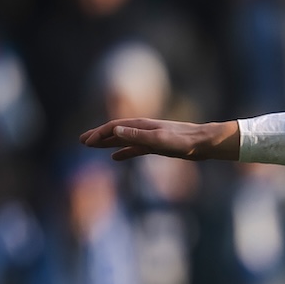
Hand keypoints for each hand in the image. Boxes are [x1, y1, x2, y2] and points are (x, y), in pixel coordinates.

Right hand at [79, 118, 240, 161]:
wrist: (204, 143)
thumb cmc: (184, 141)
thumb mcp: (159, 140)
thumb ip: (137, 137)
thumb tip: (115, 131)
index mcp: (141, 126)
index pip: (114, 127)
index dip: (99, 134)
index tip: (86, 143)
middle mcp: (143, 129)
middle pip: (115, 131)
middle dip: (98, 135)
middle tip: (81, 141)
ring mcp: (149, 137)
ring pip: (123, 139)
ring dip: (107, 143)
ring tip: (92, 147)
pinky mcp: (157, 146)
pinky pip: (134, 148)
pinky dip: (123, 151)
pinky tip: (115, 157)